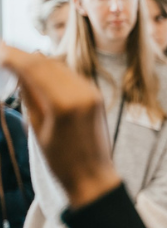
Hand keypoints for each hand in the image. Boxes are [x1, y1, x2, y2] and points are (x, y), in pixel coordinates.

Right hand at [0, 43, 120, 207]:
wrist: (93, 176)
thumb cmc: (61, 160)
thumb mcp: (38, 127)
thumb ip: (29, 95)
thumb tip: (18, 70)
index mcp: (63, 103)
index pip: (34, 68)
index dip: (13, 55)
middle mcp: (81, 93)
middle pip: (46, 63)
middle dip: (23, 55)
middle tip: (3, 51)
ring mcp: (92, 93)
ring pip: (59, 66)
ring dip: (37, 60)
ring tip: (15, 59)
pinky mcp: (96, 96)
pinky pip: (70, 75)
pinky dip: (52, 70)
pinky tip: (37, 71)